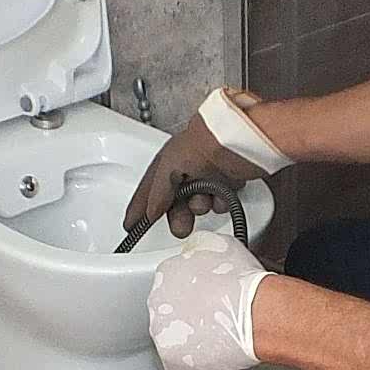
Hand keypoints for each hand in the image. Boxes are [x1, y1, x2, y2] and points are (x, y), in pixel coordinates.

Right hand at [122, 92, 277, 239]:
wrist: (237, 141)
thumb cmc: (200, 144)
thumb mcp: (168, 168)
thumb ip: (156, 194)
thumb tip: (150, 213)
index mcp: (167, 162)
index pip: (148, 190)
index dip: (139, 208)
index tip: (132, 226)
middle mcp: (186, 169)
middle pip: (174, 202)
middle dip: (177, 215)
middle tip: (181, 227)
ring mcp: (207, 176)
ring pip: (198, 204)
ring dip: (200, 206)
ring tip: (205, 200)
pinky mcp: (228, 181)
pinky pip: (219, 202)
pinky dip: (220, 202)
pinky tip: (221, 196)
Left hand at [147, 232, 270, 369]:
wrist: (259, 312)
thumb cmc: (247, 283)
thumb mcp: (220, 245)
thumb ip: (199, 249)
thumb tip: (195, 251)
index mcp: (166, 273)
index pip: (173, 288)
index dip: (195, 296)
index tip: (209, 300)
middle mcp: (158, 301)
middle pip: (171, 314)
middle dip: (192, 319)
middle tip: (216, 319)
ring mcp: (162, 331)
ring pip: (174, 342)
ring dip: (193, 343)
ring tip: (217, 339)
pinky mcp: (171, 358)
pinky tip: (214, 360)